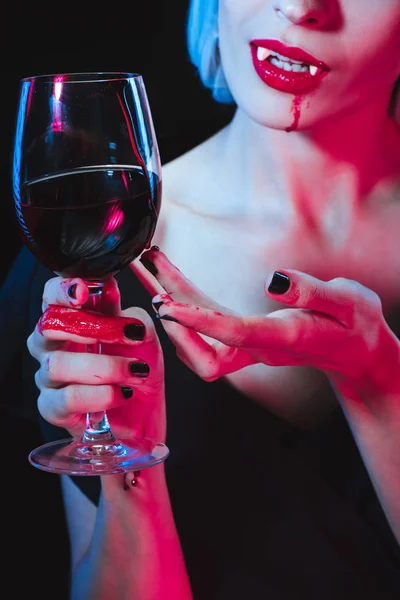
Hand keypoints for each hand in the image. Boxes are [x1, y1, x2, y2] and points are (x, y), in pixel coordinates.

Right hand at [27, 276, 165, 443]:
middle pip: (48, 326)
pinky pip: (67, 398)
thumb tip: (108, 287)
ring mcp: (48, 377)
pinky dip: (100, 395)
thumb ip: (124, 312)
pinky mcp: (53, 408)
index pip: (51, 296)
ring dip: (105, 367)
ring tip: (135, 371)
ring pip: (58, 364)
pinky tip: (121, 393)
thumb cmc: (137, 365)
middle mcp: (51, 345)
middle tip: (127, 334)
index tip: (84, 290)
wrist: (146, 408)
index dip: (62, 290)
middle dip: (91, 327)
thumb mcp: (141, 334)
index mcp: (70, 319)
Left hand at [132, 248, 399, 392]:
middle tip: (143, 270)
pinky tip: (171, 278)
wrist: (357, 350)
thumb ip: (312, 292)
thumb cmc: (356, 325)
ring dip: (169, 301)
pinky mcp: (245, 336)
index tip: (164, 304)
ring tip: (148, 263)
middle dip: (168, 313)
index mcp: (282, 339)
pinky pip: (206, 323)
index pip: (232, 334)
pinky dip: (184, 301)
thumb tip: (272, 280)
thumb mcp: (348, 302)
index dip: (196, 321)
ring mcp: (249, 345)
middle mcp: (258, 348)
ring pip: (197, 336)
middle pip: (200, 347)